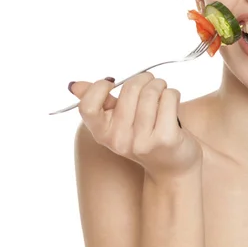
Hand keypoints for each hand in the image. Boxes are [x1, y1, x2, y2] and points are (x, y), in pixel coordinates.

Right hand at [69, 72, 202, 180]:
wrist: (173, 168)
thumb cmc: (146, 138)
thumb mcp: (119, 124)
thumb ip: (99, 103)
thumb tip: (74, 85)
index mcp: (103, 134)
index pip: (88, 107)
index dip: (99, 88)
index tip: (113, 83)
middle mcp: (120, 140)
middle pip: (130, 89)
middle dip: (143, 79)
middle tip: (150, 82)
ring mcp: (142, 141)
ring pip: (152, 91)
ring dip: (160, 85)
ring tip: (163, 91)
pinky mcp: (166, 138)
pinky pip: (169, 98)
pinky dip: (173, 94)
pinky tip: (172, 102)